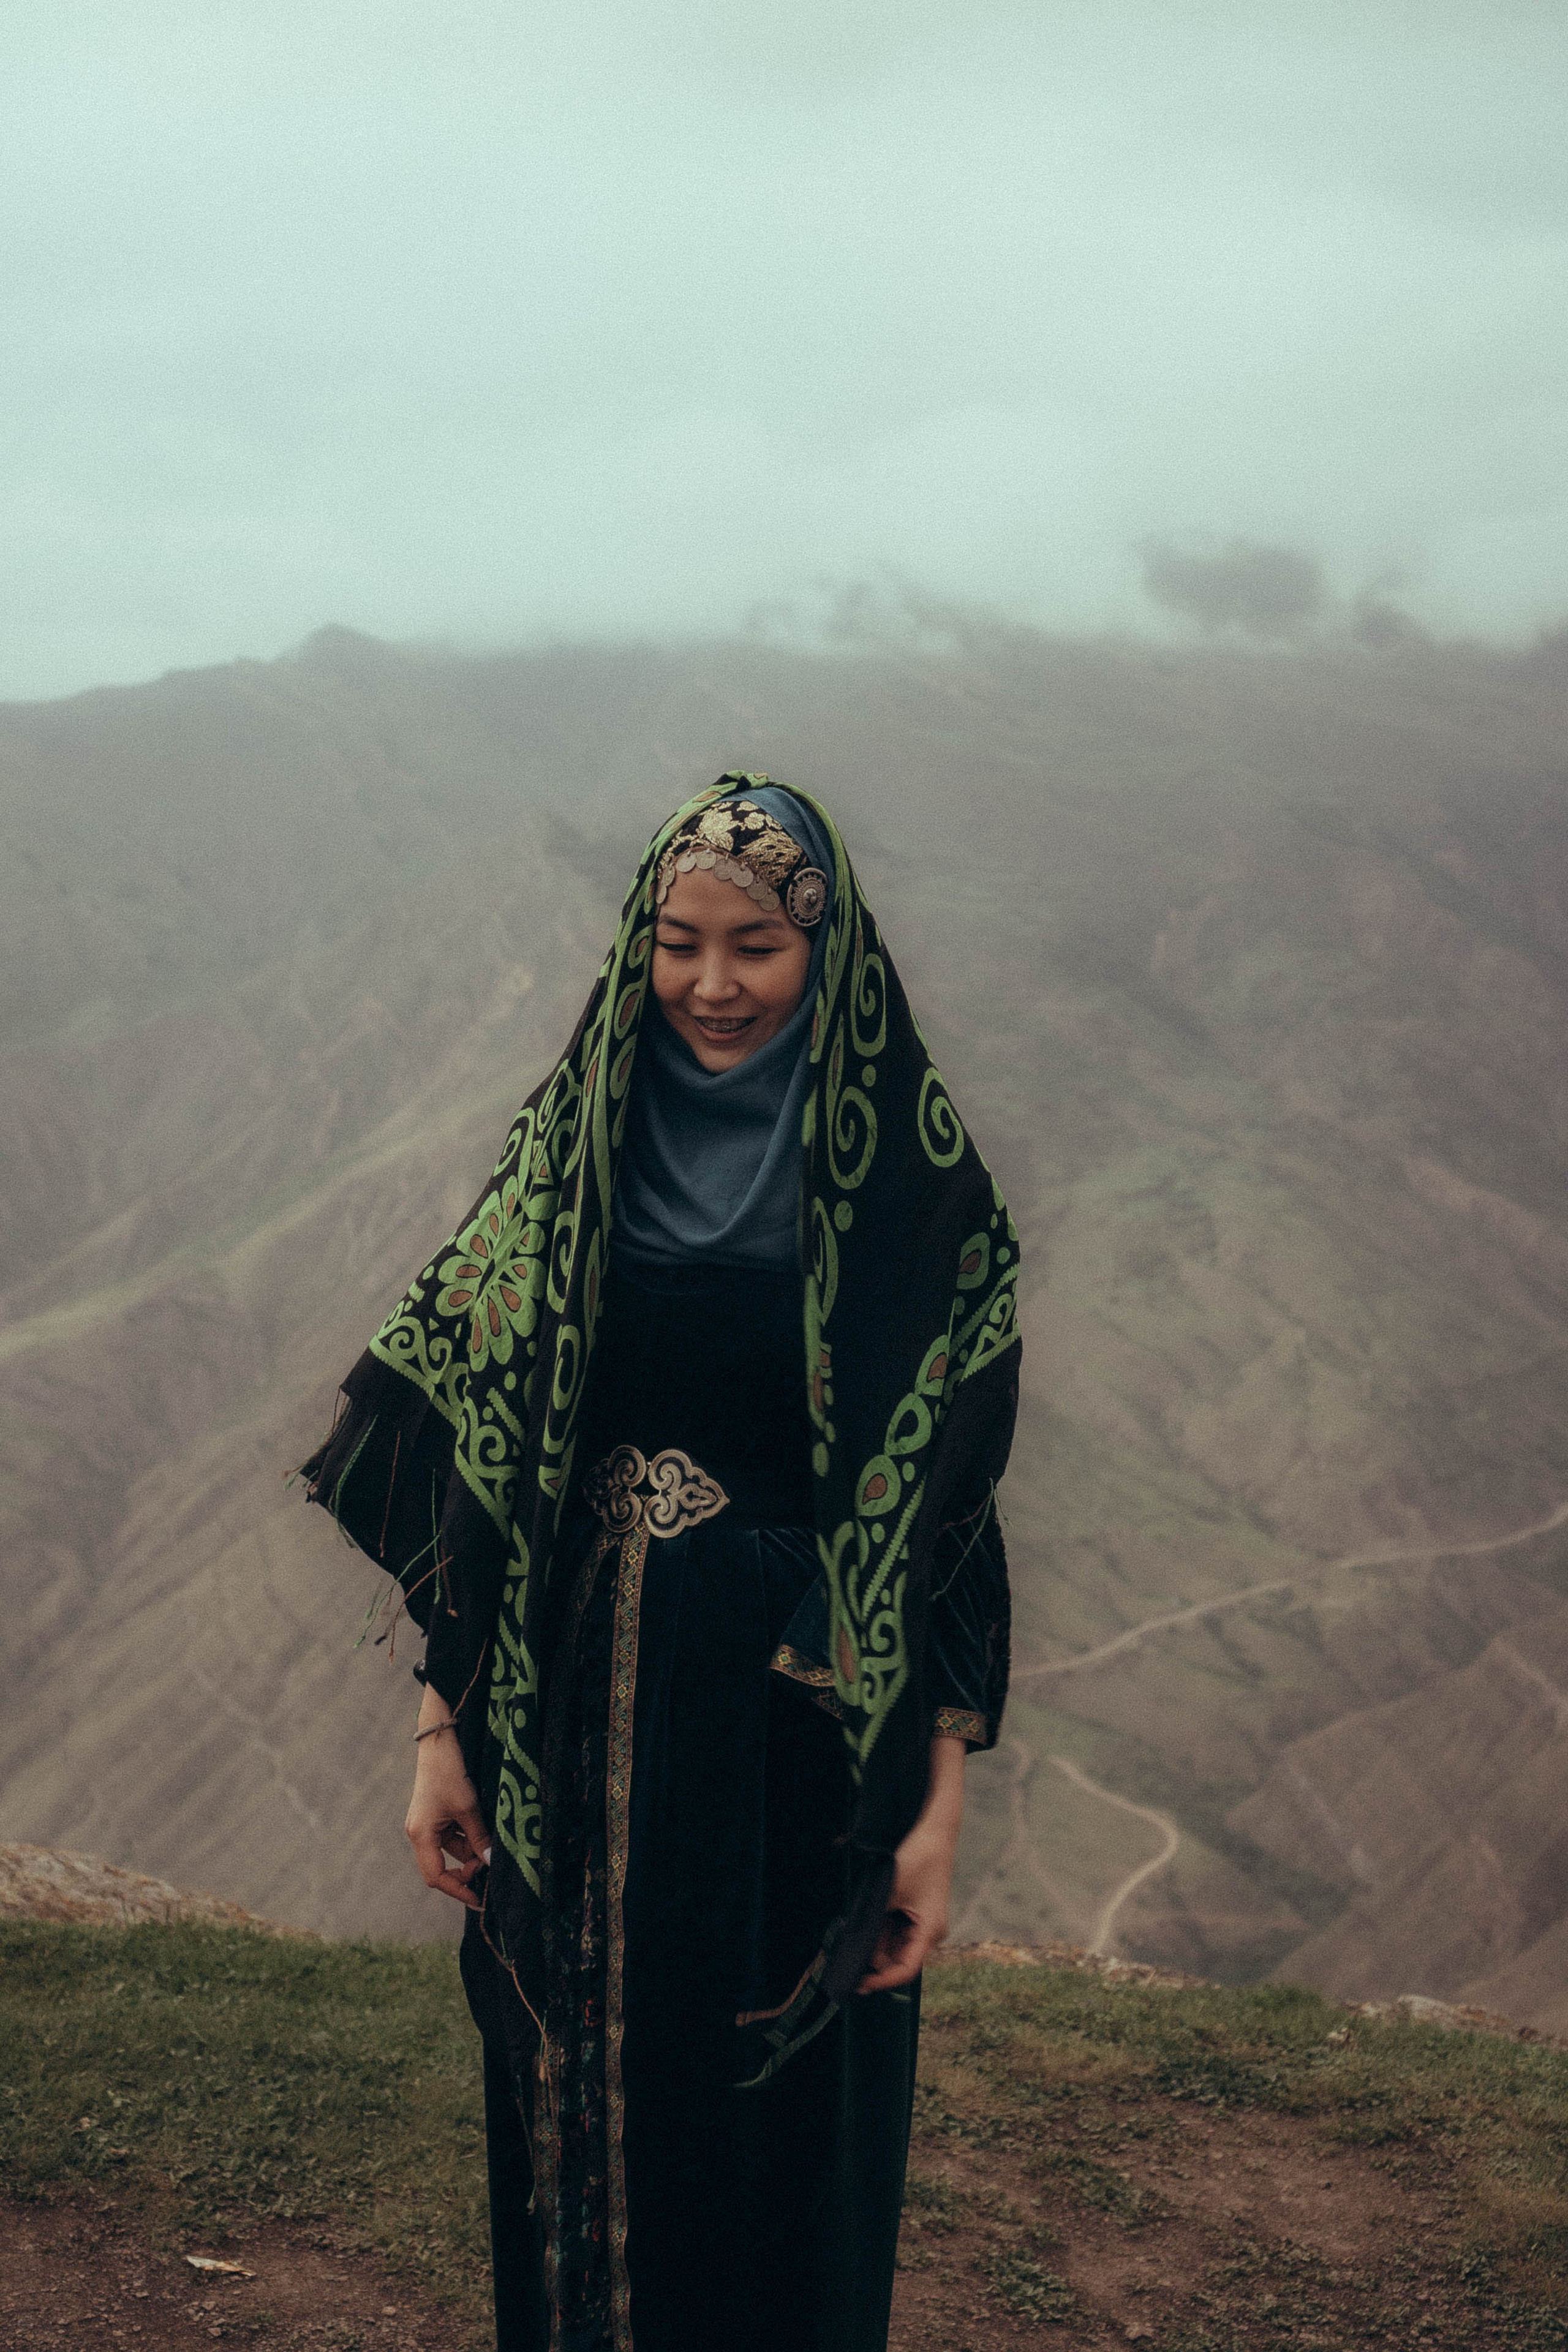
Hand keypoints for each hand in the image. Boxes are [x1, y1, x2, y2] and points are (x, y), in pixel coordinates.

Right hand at [404, 1696, 490, 1909]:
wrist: (440, 1740)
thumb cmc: (450, 1772)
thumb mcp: (468, 1808)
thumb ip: (479, 1839)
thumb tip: (491, 1865)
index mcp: (420, 1835)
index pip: (436, 1877)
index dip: (458, 1890)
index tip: (479, 1899)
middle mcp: (419, 1833)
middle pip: (442, 1866)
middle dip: (466, 1871)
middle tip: (491, 1868)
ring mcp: (426, 1824)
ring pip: (451, 1850)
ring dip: (471, 1853)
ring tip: (492, 1848)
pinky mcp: (434, 1815)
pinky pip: (452, 1836)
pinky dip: (468, 1839)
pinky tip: (485, 1835)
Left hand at [858, 1735, 965, 1993]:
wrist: (933, 1832)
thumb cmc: (917, 1859)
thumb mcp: (889, 1891)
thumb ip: (873, 1920)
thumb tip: (854, 1946)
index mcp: (929, 1931)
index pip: (905, 1969)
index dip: (882, 1980)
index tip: (860, 1984)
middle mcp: (929, 1932)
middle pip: (898, 1958)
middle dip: (873, 1960)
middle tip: (846, 1961)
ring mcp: (922, 1922)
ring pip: (894, 1944)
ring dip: (874, 1943)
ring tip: (851, 1939)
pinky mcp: (916, 1913)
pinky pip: (895, 1930)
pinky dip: (879, 1930)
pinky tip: (863, 1925)